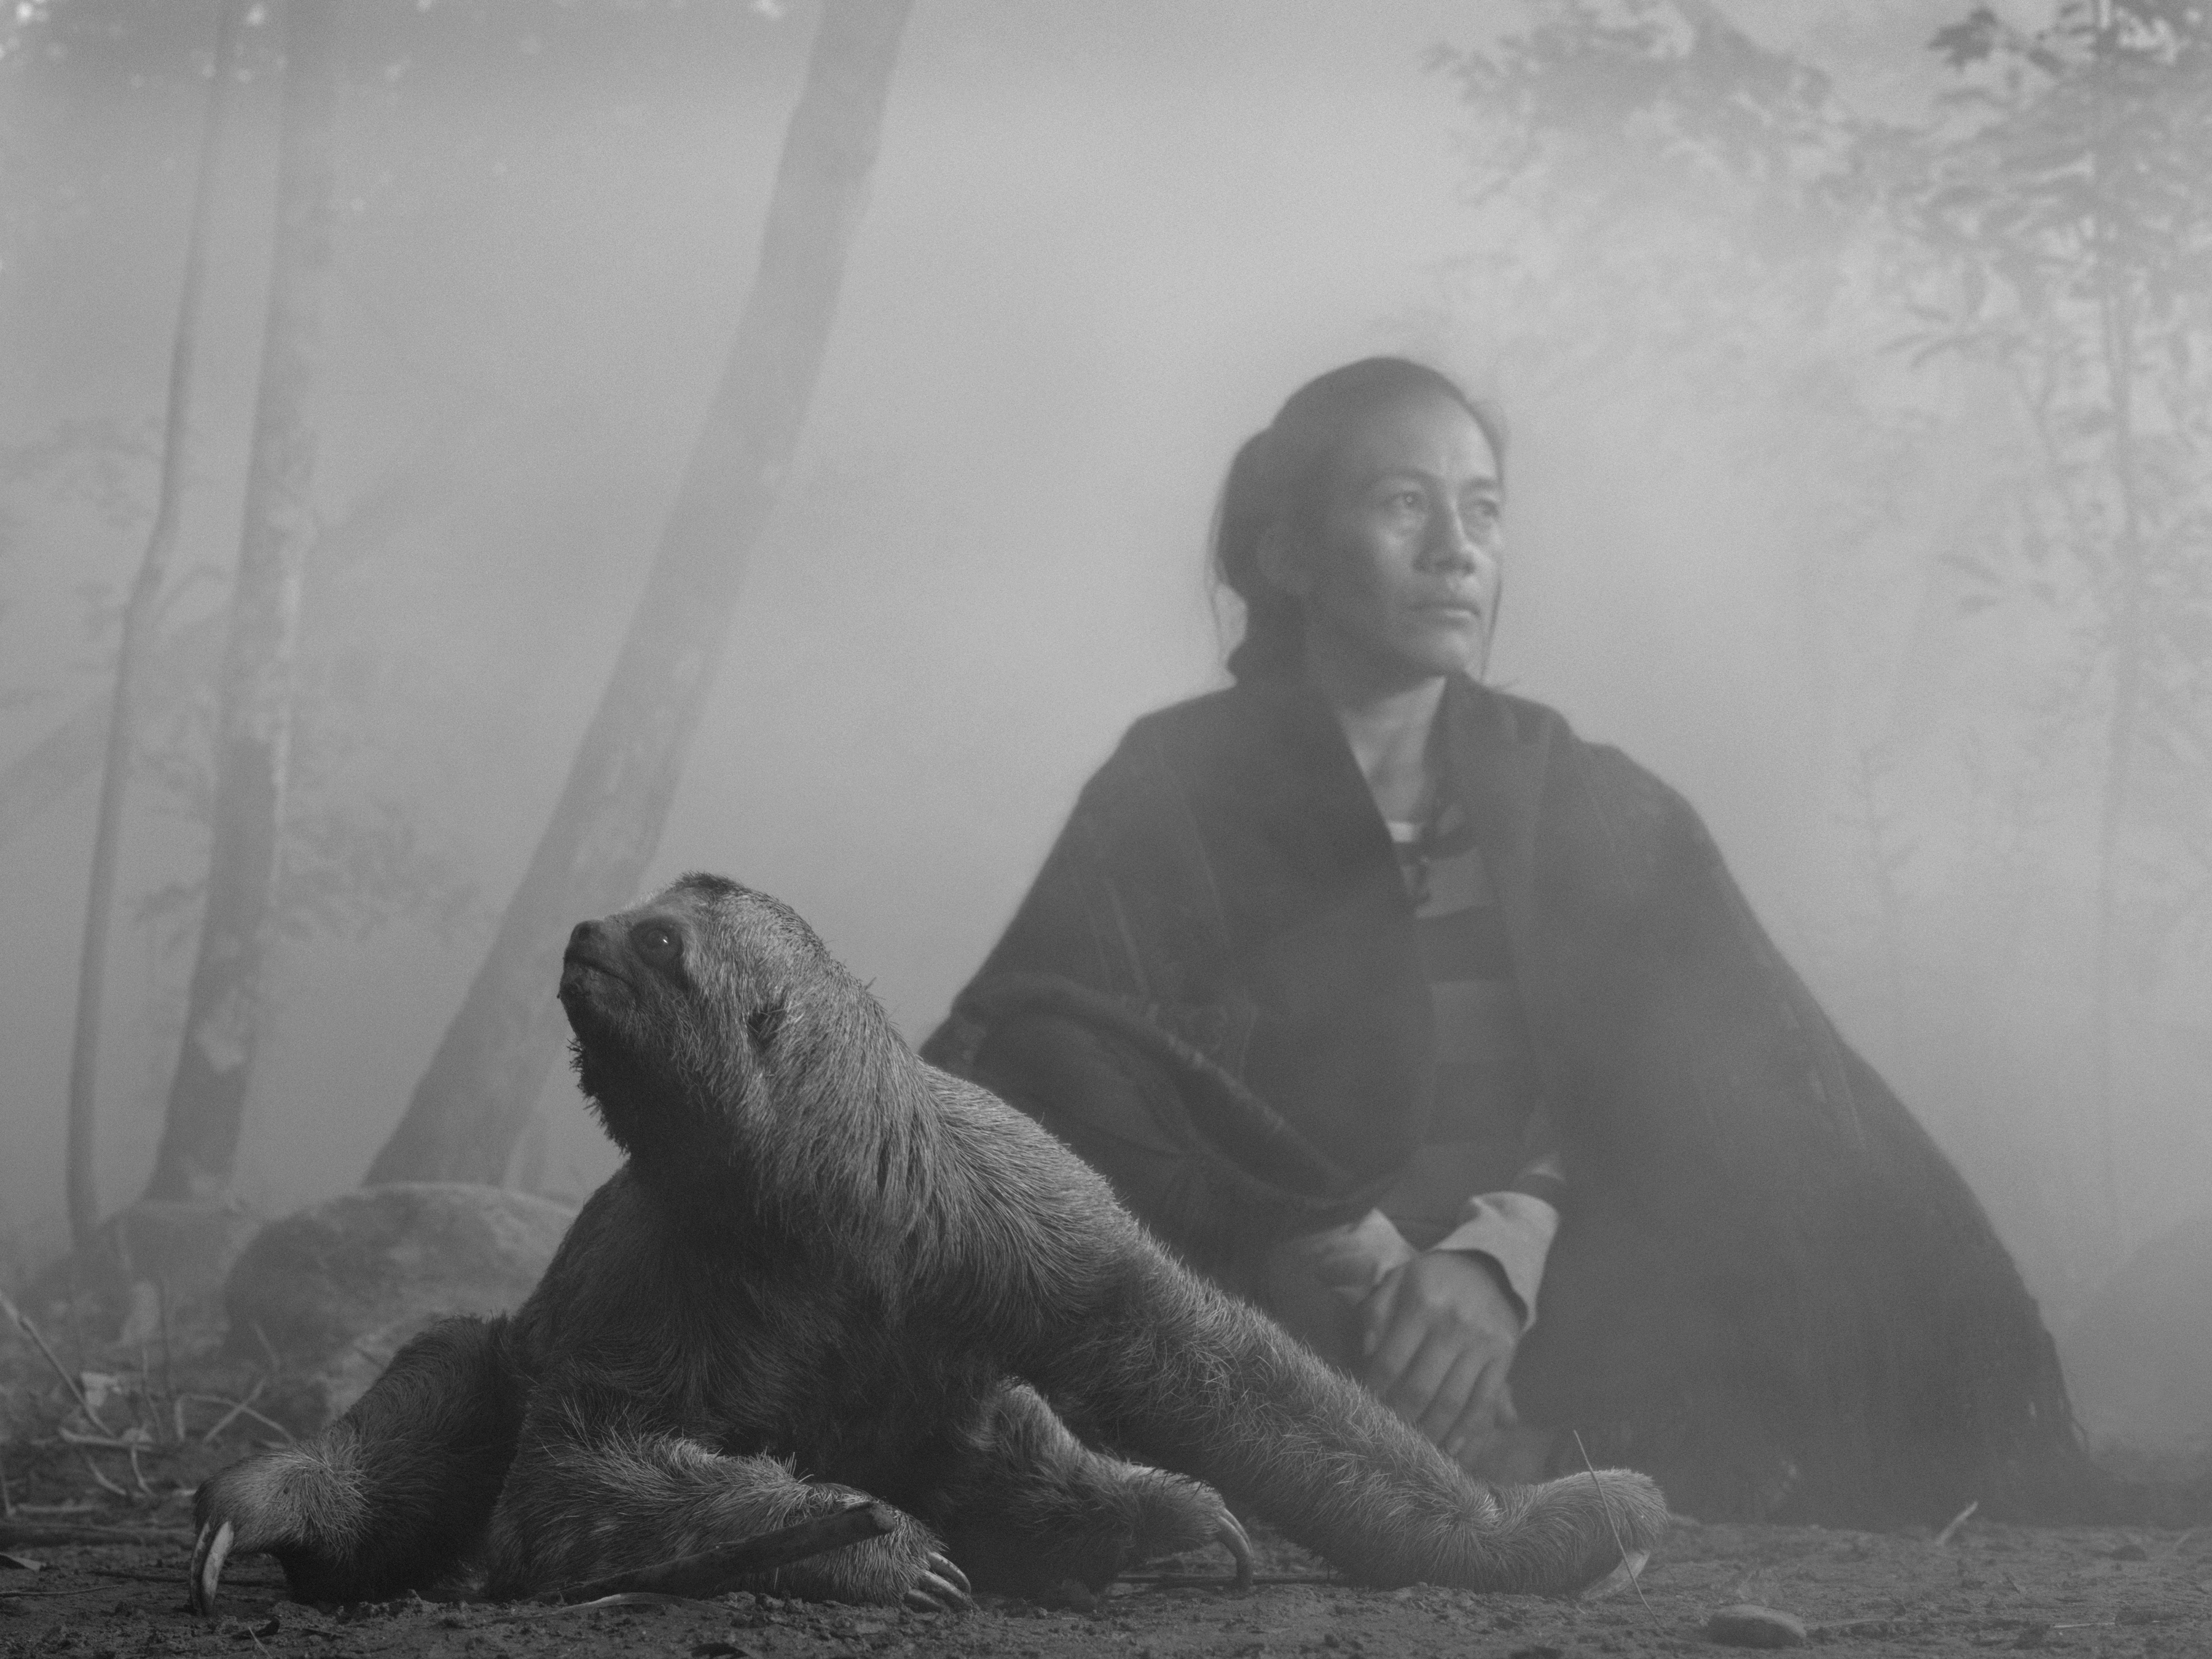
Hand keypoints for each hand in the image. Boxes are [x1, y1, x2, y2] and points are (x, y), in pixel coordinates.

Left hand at [1357, 1250, 1522, 1461]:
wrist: (1486, 1268)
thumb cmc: (1431, 1280)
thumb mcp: (1397, 1282)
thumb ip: (1375, 1313)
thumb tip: (1367, 1353)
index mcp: (1421, 1304)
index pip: (1391, 1361)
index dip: (1375, 1391)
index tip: (1366, 1407)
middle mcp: (1453, 1324)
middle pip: (1420, 1388)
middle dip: (1400, 1419)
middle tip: (1388, 1436)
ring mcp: (1482, 1342)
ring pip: (1452, 1401)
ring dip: (1431, 1431)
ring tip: (1415, 1448)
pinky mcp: (1504, 1355)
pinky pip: (1484, 1401)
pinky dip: (1467, 1430)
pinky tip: (1451, 1448)